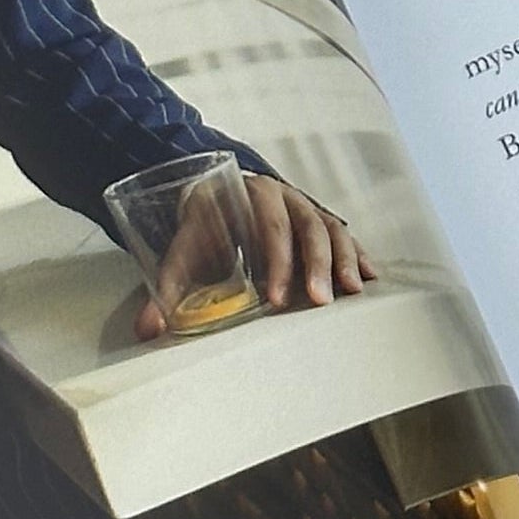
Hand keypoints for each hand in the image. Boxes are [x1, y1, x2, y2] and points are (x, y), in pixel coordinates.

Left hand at [134, 176, 374, 337]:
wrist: (217, 190)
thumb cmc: (204, 223)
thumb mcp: (184, 246)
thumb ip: (167, 285)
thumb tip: (148, 328)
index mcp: (249, 194)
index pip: (268, 225)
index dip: (276, 260)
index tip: (275, 298)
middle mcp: (283, 194)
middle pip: (307, 225)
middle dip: (316, 264)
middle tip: (321, 301)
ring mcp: (304, 204)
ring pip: (330, 227)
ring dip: (343, 259)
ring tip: (353, 292)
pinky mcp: (318, 218)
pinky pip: (343, 233)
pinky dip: (359, 253)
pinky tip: (370, 276)